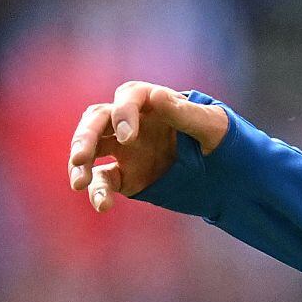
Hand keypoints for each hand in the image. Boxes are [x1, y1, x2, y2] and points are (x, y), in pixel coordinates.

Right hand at [65, 81, 232, 211]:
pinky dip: (98, 192)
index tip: (128, 137)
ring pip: (91, 148)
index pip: (128, 97)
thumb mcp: (212, 125)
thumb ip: (185, 113)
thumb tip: (157, 95)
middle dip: (85, 137)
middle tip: (81, 157)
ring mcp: (123, 149)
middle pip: (97, 120)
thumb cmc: (218, 136)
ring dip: (79, 164)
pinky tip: (103, 206)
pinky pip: (103, 181)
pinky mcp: (124, 175)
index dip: (123, 114)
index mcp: (151, 102)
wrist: (222, 167)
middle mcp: (131, 122)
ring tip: (79, 183)